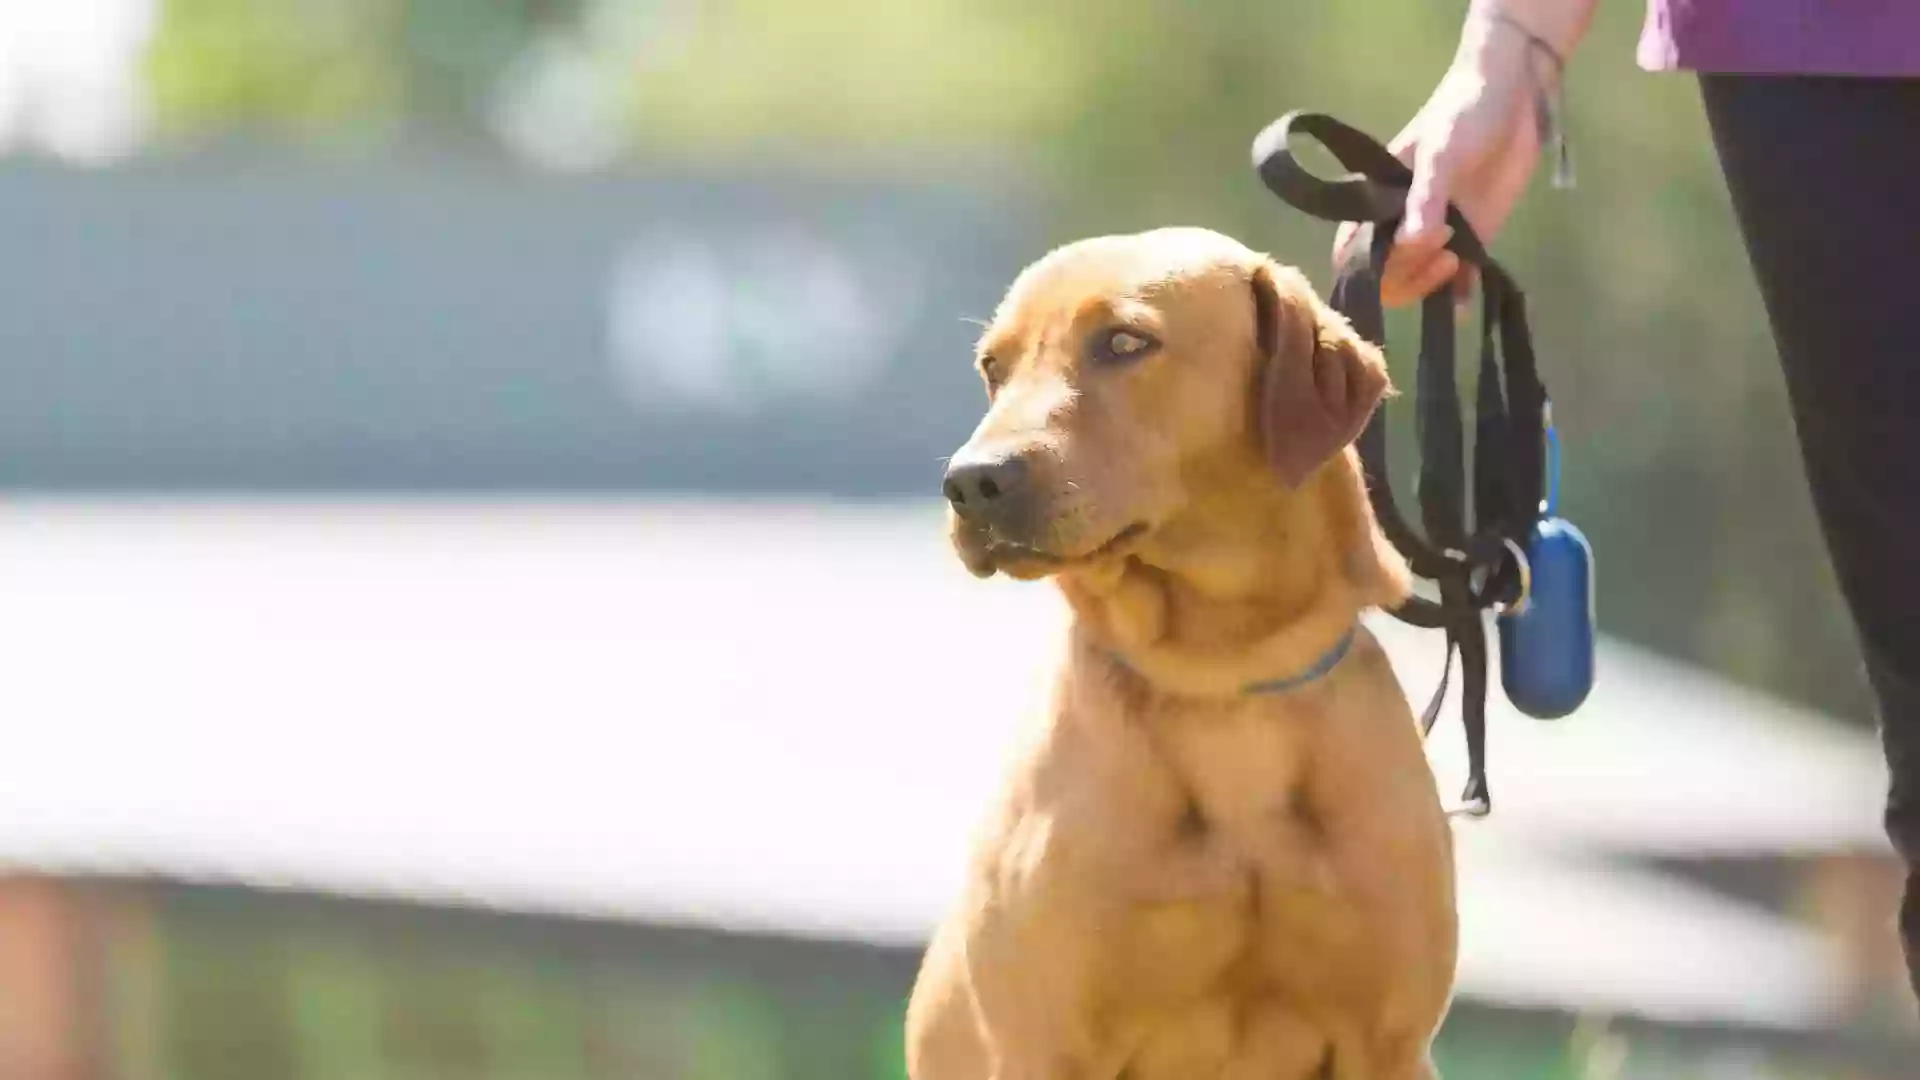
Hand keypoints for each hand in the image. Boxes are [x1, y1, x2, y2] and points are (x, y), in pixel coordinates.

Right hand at [1334, 23, 1547, 307]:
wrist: (1515, 94)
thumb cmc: (1463, 114)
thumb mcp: (1441, 153)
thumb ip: (1426, 199)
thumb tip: (1410, 244)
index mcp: (1378, 198)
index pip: (1353, 250)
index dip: (1369, 266)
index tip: (1404, 251)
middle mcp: (1401, 221)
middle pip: (1386, 273)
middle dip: (1408, 273)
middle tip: (1446, 247)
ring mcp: (1437, 233)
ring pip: (1419, 280)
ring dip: (1432, 285)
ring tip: (1461, 260)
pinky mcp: (1473, 237)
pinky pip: (1460, 279)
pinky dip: (1461, 295)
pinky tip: (1467, 303)